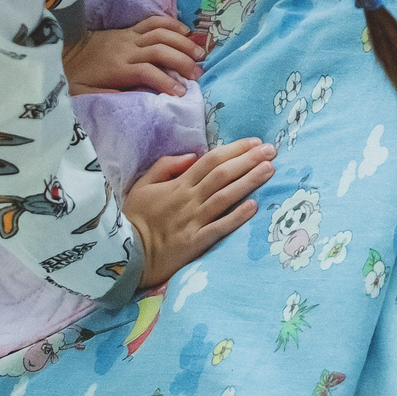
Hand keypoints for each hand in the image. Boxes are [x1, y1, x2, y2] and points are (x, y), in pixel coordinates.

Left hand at [65, 15, 202, 95]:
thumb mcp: (87, 94)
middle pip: (160, 51)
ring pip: (161, 34)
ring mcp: (129, 37)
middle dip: (182, 61)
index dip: (166, 82)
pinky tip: (186, 32)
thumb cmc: (77, 77)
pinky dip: (171, 24)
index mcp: (118, 68)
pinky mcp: (130, 29)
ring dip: (182, 43)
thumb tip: (138, 101)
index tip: (181, 93)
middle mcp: (127, 50)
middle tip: (198, 73)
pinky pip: (153, 21)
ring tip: (200, 54)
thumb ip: (111, 97)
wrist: (65, 50)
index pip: (147, 72)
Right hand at [123, 136, 273, 287]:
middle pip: (223, 175)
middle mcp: (189, 200)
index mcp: (178, 185)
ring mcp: (193, 221)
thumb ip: (166, 166)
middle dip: (249, 160)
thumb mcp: (142, 185)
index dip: (235, 149)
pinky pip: (219, 227)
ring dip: (249, 181)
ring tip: (270, 169)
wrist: (125, 254)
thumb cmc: (135, 218)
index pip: (211, 160)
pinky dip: (236, 216)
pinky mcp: (195, 242)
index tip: (255, 141)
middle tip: (271, 150)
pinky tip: (254, 206)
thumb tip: (193, 155)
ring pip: (225, 196)